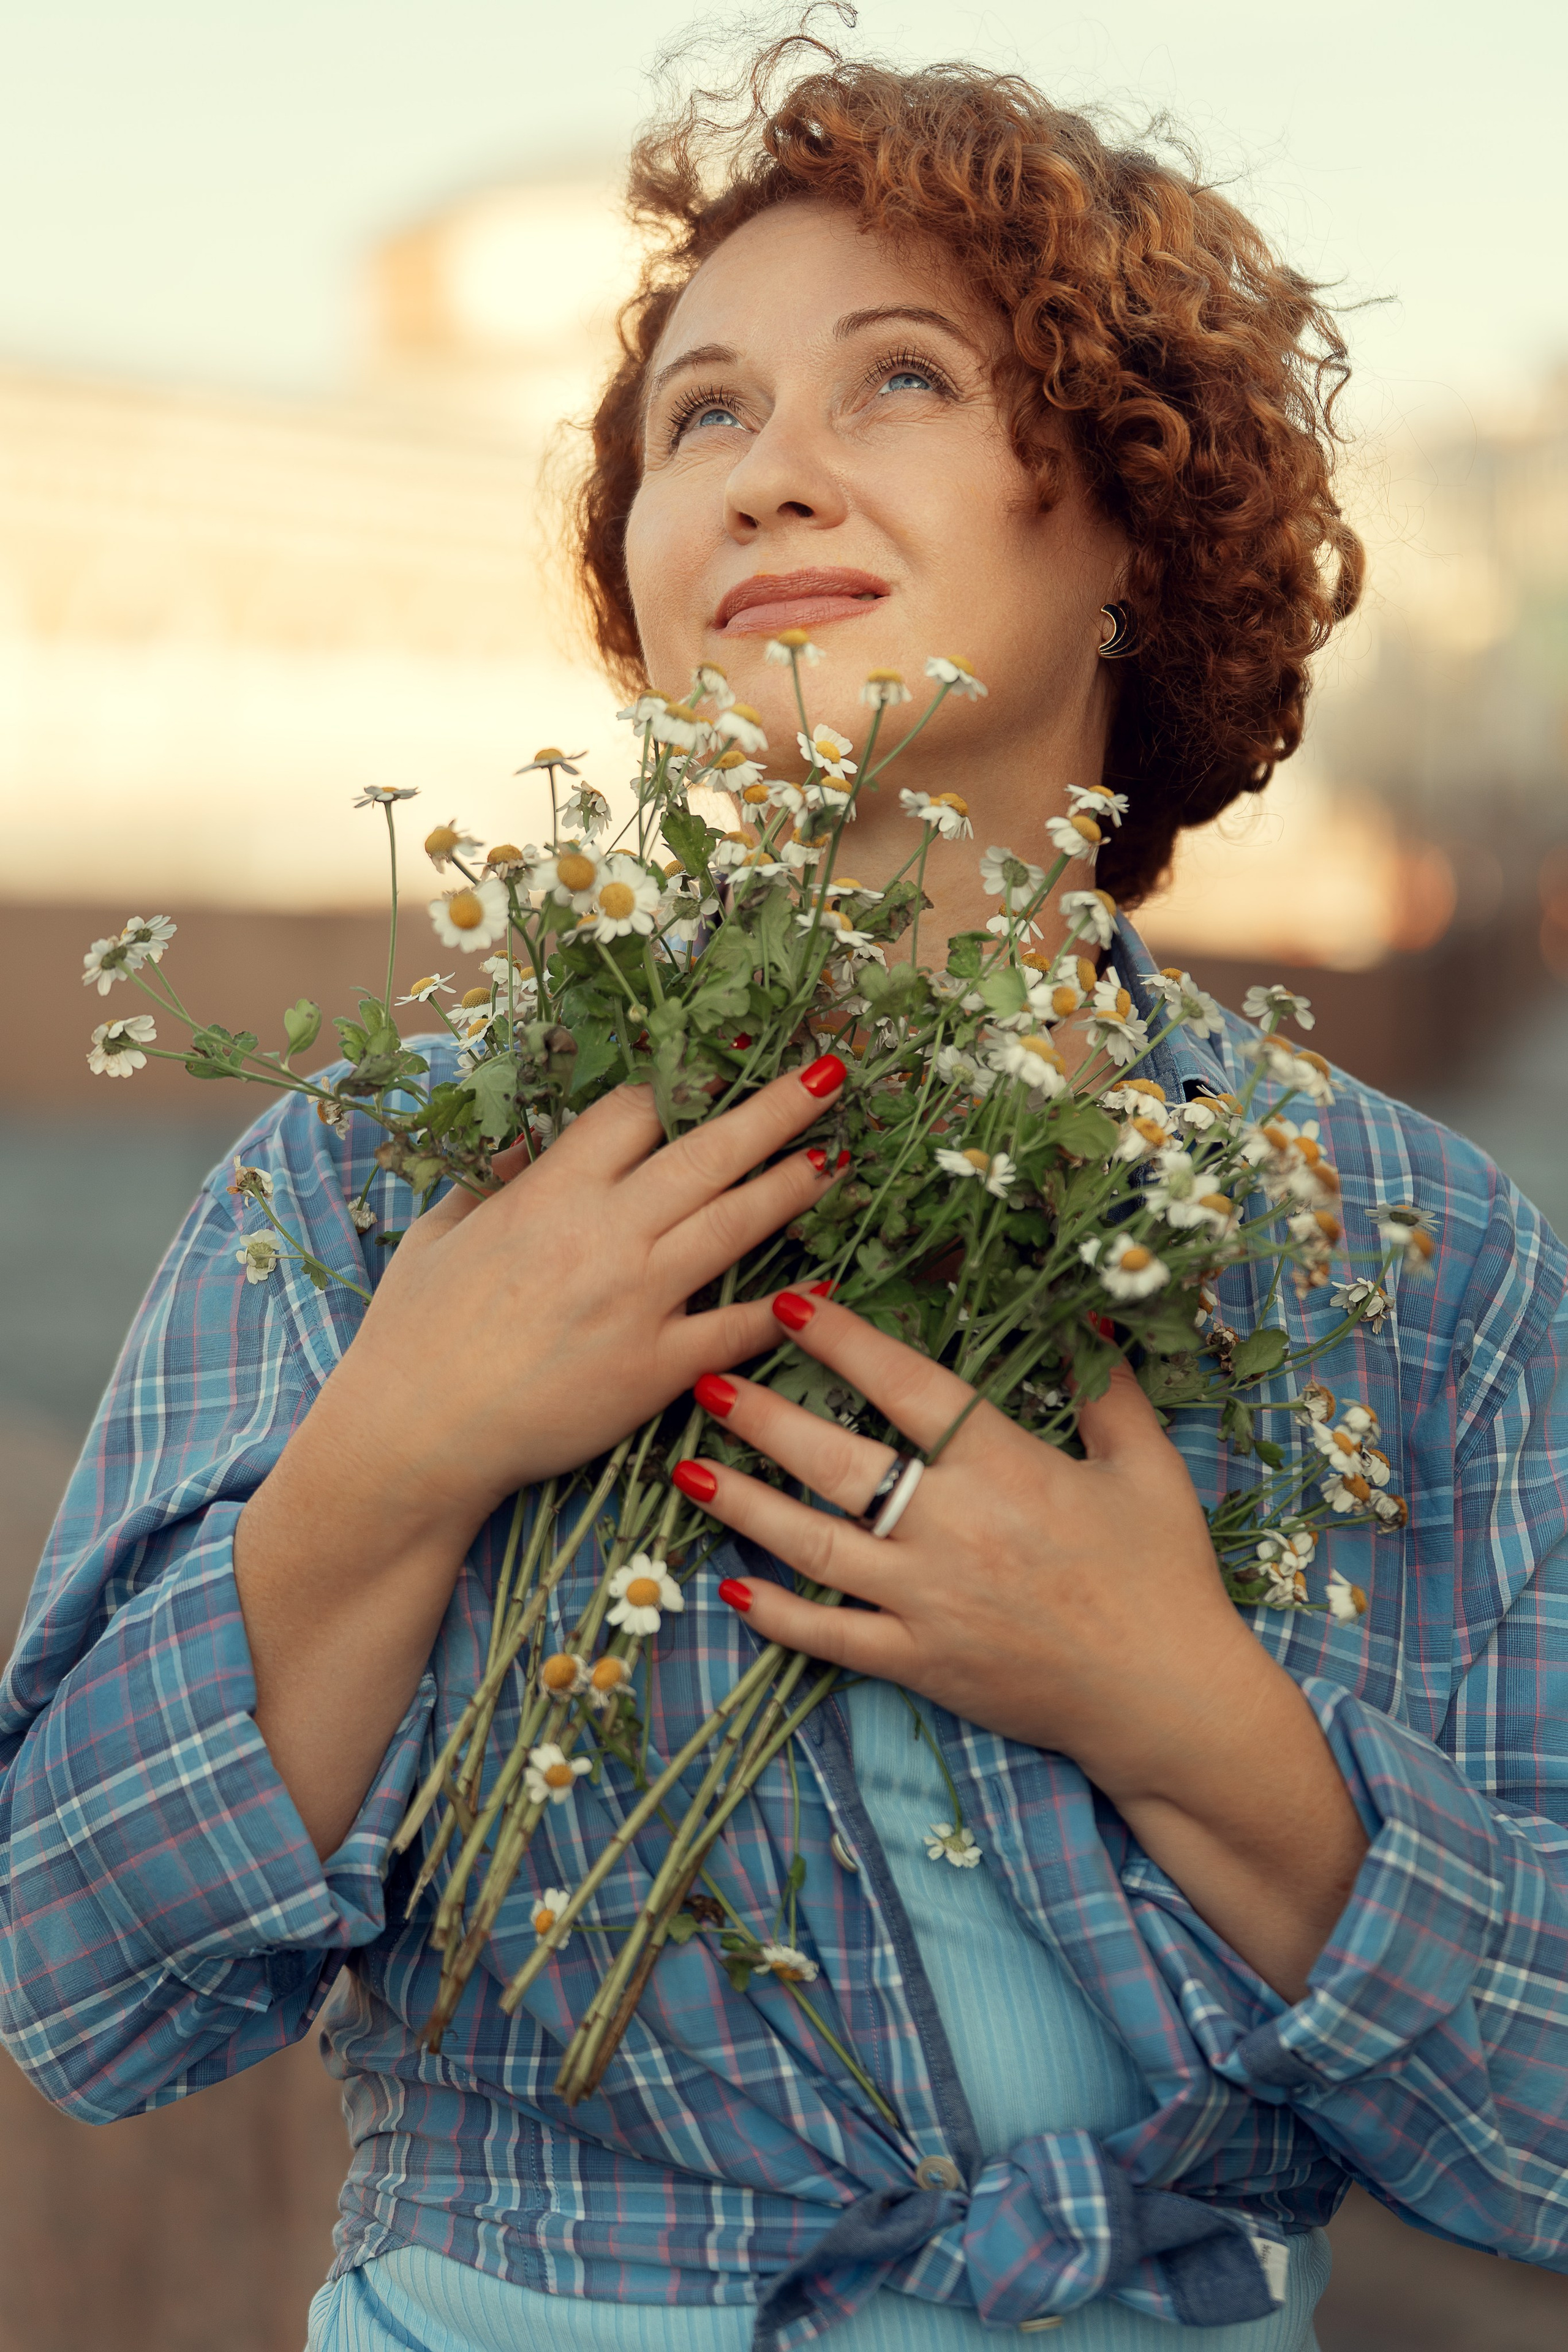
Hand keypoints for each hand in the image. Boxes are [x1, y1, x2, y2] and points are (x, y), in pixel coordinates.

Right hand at [322, 1057, 849, 1545]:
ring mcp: (638, 1301)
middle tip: (828, 1074)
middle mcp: (605, 1235)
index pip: (634, 1113)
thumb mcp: (438, 1235)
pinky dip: (784, 1309)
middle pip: (708, 1152)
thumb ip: (489, 1183)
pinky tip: (823, 1287)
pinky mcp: (657, 1369)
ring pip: (736, 1226)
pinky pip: (736, 1329)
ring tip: (836, 1158)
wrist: (413, 1437)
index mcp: (550, 1193)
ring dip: (793, 1186)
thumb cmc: (411, 1336)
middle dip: (775, 1107)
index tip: (709, 1074)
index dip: (675, 1089)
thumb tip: (526, 1148)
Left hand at [671, 1286, 1250, 1791]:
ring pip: (814, 1546)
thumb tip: (1089, 1320)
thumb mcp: (1148, 1468)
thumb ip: (1108, 1391)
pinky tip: (731, 1590)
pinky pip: (832, 1637)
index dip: (845, 1341)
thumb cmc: (1163, 1575)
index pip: (907, 1388)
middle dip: (763, 1418)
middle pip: (836, 1462)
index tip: (791, 1303)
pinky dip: (778, 1617)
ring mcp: (928, 1601)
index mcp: (1004, 1467)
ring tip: (687, 1471)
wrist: (1168, 1697)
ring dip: (745, 1507)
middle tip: (705, 1380)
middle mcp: (953, 1528)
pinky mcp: (920, 1663)